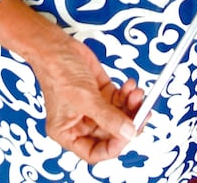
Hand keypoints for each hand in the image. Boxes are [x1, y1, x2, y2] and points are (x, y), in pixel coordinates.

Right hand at [31, 34, 142, 163]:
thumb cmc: (56, 70)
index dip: (114, 146)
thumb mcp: (84, 99)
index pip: (95, 152)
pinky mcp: (100, 92)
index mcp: (68, 133)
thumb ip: (108, 118)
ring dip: (131, 106)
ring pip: (119, 116)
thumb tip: (129, 133)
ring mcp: (92, 107)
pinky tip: (130, 86)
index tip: (129, 134)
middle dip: (128, 123)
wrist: (54, 44)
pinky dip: (128, 95)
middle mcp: (80, 122)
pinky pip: (119, 100)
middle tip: (142, 113)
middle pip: (111, 134)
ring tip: (137, 94)